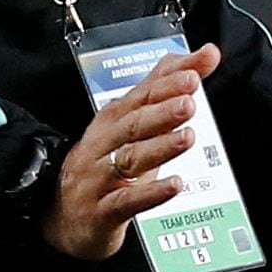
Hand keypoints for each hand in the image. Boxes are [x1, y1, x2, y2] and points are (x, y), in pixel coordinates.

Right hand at [39, 44, 221, 260]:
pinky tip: (173, 185)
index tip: (192, 73)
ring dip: (160, 147)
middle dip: (162, 111)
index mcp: (113, 119)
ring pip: (130, 158)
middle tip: (189, 101)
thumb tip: (206, 54)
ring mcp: (100, 177)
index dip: (166, 84)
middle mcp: (104, 144)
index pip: (142, 94)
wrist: (65, 217)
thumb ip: (169, 88)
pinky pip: (126, 201)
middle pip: (134, 123)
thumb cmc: (106, 164)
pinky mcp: (102, 211)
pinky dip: (150, 193)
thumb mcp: (135, 125)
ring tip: (187, 137)